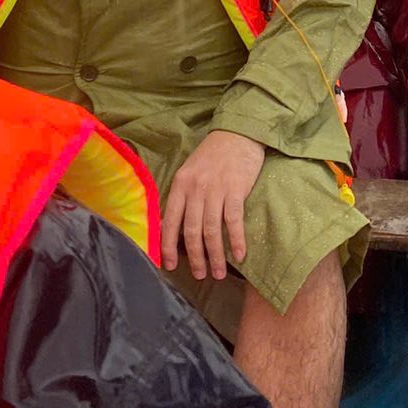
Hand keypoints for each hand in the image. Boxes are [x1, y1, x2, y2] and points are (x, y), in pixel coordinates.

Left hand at [161, 130, 265, 280]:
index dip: (168, 246)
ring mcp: (215, 189)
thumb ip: (182, 197)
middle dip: (195, 258)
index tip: (169, 266)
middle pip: (192, 231)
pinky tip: (238, 255)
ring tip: (218, 272)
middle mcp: (195, 189)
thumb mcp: (189, 171)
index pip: (170, 222)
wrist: (238, 132)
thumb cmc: (213, 154)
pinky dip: (236, 240)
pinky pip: (234, 221)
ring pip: (212, 231)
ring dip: (215, 256)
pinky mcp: (236, 189)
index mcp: (180, 185)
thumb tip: (171, 226)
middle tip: (200, 275)